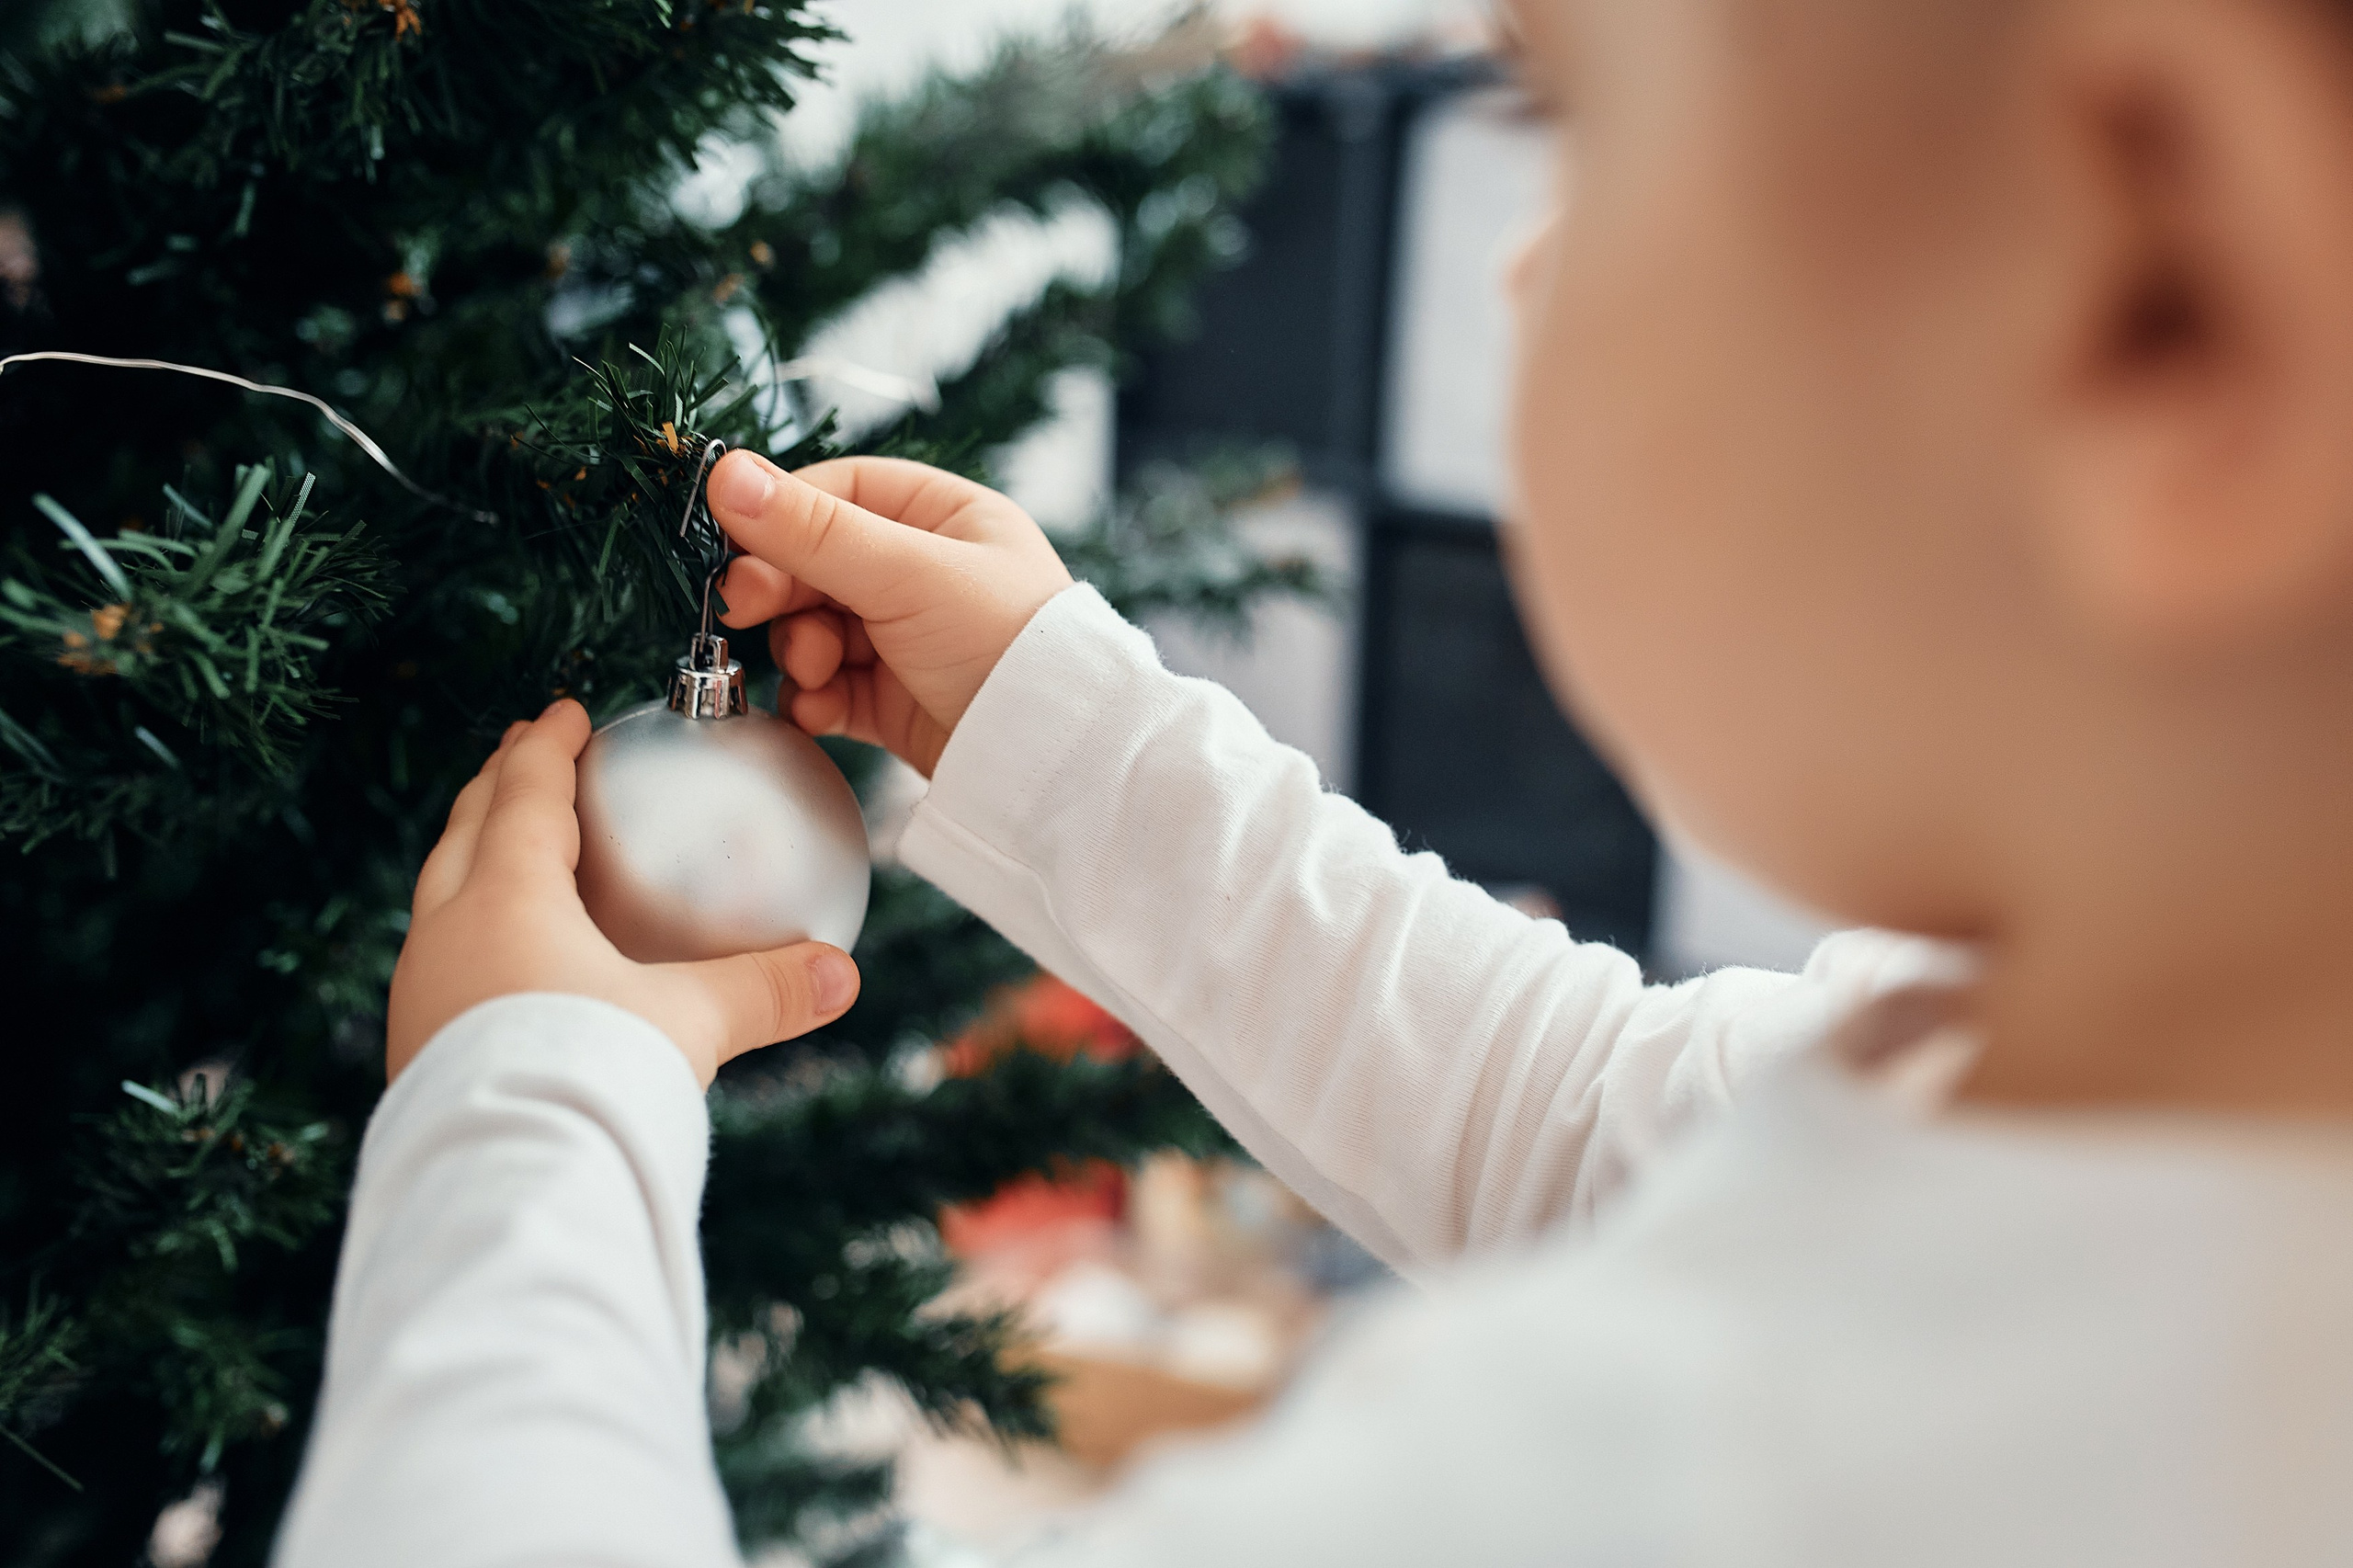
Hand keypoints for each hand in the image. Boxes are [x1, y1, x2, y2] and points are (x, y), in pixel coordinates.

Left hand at [386, 701, 860, 1085]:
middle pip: (463, 831)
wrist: (502, 1188)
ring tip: (506, 853)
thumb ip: (764, 990)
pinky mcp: (415, 1052)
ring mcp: (421, 995)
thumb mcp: (688, 1025)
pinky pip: (442, 961)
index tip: (564, 714)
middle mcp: (446, 933)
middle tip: (523, 758)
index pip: (523, 794)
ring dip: (471, 859)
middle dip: (495, 787)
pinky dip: (471, 931)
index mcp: (505, 897)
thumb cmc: (589, 1079)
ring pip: (440, 898)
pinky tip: (508, 965)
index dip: (547, 747)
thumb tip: (843, 975)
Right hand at [706, 452, 1073, 776]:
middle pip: (814, 564)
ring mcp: (906, 639)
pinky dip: (814, 698)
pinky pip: (827, 688)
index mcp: (943, 517)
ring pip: (813, 629)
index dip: (781, 516)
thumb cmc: (1005, 644)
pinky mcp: (893, 701)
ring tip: (817, 670)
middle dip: (780, 591)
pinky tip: (823, 710)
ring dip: (800, 649)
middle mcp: (924, 572)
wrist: (1050, 759)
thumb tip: (725, 473)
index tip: (738, 543)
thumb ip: (811, 530)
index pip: (838, 492)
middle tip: (746, 609)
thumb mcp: (906, 572)